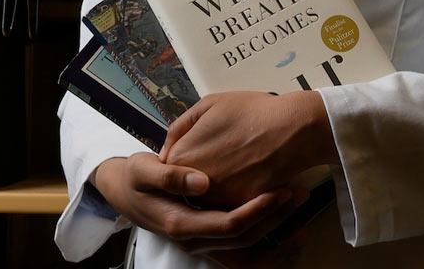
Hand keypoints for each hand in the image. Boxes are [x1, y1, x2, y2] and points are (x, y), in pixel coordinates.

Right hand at [92, 152, 301, 257]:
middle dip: (274, 219)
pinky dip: (266, 245)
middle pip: (244, 240)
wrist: (124, 192)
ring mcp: (201, 244)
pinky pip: (242, 252)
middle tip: (299, 192)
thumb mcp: (144, 170)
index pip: (229, 225)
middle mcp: (194, 241)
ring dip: (275, 236)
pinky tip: (288, 233)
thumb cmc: (136, 177)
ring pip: (246, 252)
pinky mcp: (208, 240)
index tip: (281, 190)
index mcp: (181, 224)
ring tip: (300, 213)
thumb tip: (201, 181)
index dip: (257, 210)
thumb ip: (170, 175)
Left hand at [160, 90, 337, 208]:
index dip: (188, 157)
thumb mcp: (209, 104)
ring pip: (208, 200)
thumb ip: (180, 127)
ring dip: (217, 188)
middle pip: (188, 187)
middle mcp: (192, 185)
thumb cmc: (250, 111)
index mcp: (180, 158)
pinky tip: (249, 177)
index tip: (202, 148)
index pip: (170, 167)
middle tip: (223, 157)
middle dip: (199, 176)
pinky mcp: (238, 210)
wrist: (290, 129)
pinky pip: (229, 207)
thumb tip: (167, 150)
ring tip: (238, 165)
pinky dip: (236, 196)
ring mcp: (216, 201)